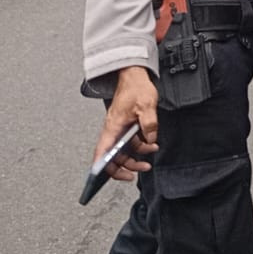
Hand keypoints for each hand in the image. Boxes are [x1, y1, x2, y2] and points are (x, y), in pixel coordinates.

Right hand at [94, 66, 159, 180]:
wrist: (134, 75)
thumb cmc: (135, 88)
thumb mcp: (146, 106)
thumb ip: (149, 124)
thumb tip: (150, 139)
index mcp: (112, 127)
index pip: (102, 153)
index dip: (103, 168)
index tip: (109, 177)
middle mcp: (113, 130)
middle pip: (112, 156)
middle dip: (125, 167)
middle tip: (138, 172)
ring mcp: (119, 129)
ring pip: (122, 151)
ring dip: (135, 157)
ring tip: (149, 158)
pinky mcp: (126, 127)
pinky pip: (130, 142)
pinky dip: (140, 146)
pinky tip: (150, 145)